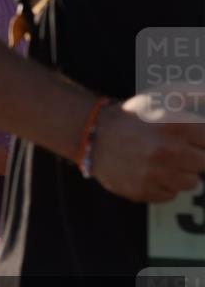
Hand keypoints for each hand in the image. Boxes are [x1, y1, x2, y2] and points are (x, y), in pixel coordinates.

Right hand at [90, 96, 204, 202]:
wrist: (92, 135)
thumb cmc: (132, 115)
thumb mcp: (160, 95)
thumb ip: (193, 92)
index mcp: (175, 126)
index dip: (199, 137)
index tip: (188, 136)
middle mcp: (167, 151)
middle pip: (204, 163)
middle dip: (194, 155)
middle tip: (175, 149)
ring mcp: (154, 174)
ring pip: (191, 182)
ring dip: (181, 172)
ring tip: (163, 161)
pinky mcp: (142, 190)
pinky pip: (170, 194)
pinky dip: (164, 185)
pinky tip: (151, 172)